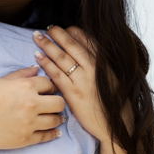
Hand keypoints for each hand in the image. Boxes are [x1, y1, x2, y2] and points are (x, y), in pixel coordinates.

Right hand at [0, 67, 65, 148]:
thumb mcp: (3, 80)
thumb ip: (22, 74)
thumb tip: (36, 69)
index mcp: (26, 87)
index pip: (50, 84)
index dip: (49, 87)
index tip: (48, 91)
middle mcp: (32, 104)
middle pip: (59, 103)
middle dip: (58, 102)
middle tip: (53, 104)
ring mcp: (29, 123)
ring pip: (56, 120)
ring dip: (57, 118)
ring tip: (55, 117)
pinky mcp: (25, 139)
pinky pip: (46, 136)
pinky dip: (53, 134)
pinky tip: (54, 132)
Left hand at [33, 26, 109, 143]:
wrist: (116, 126)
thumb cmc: (114, 103)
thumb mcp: (111, 78)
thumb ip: (99, 64)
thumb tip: (85, 52)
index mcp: (103, 62)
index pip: (86, 40)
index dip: (72, 32)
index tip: (63, 28)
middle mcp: (93, 68)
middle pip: (71, 45)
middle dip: (57, 34)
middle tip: (46, 28)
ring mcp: (82, 80)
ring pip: (61, 57)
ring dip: (47, 45)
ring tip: (37, 37)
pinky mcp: (73, 93)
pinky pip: (56, 74)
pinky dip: (46, 63)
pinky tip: (38, 56)